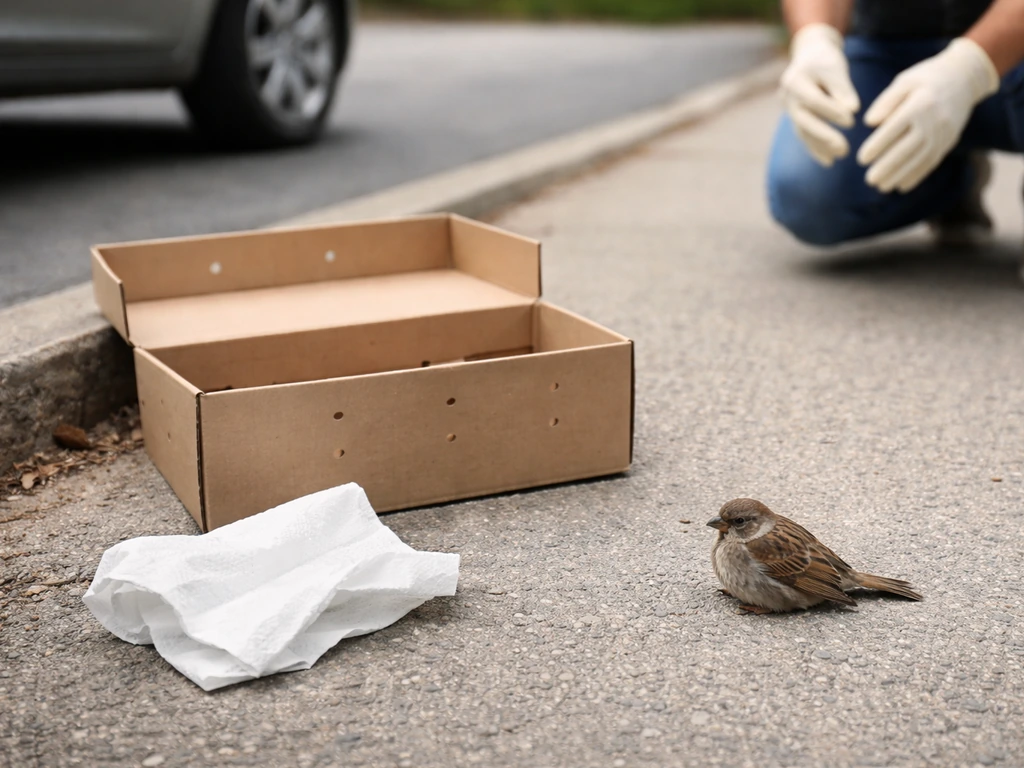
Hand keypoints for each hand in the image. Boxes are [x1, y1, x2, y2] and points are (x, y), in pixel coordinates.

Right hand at [780, 23, 860, 166]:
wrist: (808, 55)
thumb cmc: (825, 60)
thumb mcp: (835, 67)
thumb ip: (842, 88)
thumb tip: (853, 109)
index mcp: (795, 80)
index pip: (813, 99)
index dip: (831, 111)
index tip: (852, 120)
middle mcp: (786, 96)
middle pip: (804, 120)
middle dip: (824, 136)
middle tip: (844, 149)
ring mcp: (788, 109)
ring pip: (803, 131)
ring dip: (821, 145)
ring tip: (841, 155)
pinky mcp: (794, 118)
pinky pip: (804, 135)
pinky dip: (815, 148)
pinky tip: (828, 160)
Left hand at [857, 38, 998, 193]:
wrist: (965, 78)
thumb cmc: (926, 78)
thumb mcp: (905, 81)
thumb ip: (886, 102)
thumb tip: (868, 122)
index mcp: (920, 103)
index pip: (895, 128)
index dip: (877, 146)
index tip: (861, 159)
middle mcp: (934, 120)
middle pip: (908, 148)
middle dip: (888, 166)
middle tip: (869, 180)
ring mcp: (944, 132)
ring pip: (920, 159)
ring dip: (900, 175)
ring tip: (881, 186)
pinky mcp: (949, 141)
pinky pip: (933, 161)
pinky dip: (917, 175)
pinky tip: (901, 186)